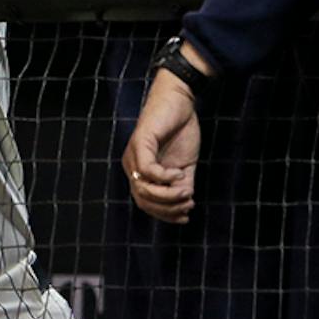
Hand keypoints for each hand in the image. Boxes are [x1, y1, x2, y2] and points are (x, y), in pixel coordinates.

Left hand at [123, 70, 200, 223]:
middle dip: (166, 209)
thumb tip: (185, 202)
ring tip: (186, 193)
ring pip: (142, 188)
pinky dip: (164, 177)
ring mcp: (133, 155)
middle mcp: (131, 166)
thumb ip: (182, 184)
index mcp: (140, 173)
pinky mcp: (139, 143)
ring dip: (167, 196)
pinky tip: (179, 174)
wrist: (179, 102)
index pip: (145, 203)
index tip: (185, 216)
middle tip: (187, 205)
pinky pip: (147, 170)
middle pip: (142, 200)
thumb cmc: (180, 131)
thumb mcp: (184, 164)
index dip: (164, 214)